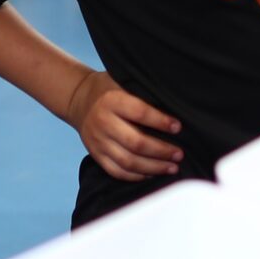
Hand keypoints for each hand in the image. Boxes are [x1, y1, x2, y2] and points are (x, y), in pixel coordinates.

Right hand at [66, 70, 182, 180]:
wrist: (80, 100)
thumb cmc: (110, 90)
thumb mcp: (123, 82)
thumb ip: (143, 95)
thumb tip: (175, 108)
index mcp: (112, 101)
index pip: (140, 113)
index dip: (161, 122)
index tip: (178, 127)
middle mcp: (103, 122)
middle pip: (135, 143)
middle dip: (161, 151)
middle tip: (179, 154)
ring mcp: (98, 141)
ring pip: (128, 161)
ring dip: (153, 167)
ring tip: (172, 168)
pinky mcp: (96, 155)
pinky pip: (117, 171)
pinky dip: (136, 176)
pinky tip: (152, 174)